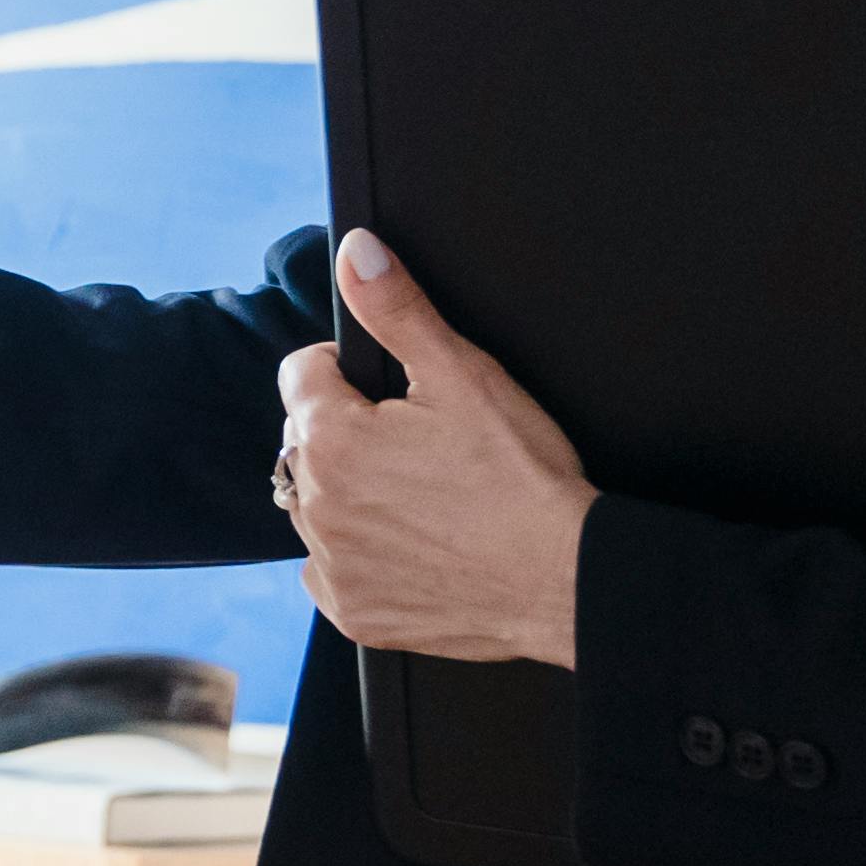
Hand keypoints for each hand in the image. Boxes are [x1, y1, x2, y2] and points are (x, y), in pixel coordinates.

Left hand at [272, 232, 595, 662]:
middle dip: (347, 432)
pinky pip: (332, 570)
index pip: (301, 374)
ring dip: (349, 494)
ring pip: (317, 505)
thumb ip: (397, 309)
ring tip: (420, 496)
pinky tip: (414, 544)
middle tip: (418, 446)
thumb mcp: (463, 375)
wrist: (564, 579)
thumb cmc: (522, 481)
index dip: (347, 371)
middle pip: (306, 441)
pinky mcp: (353, 611)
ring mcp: (332, 565)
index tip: (389, 391)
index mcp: (332, 439)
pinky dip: (360, 556)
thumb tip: (357, 254)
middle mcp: (316, 505)